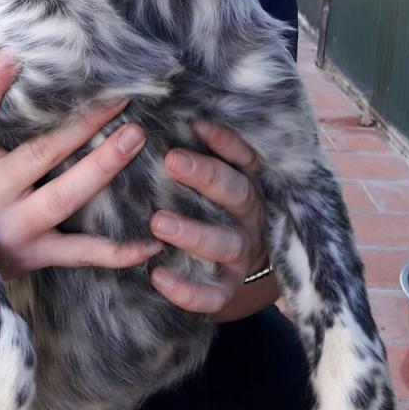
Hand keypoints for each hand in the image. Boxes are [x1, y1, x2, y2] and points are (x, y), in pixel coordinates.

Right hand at [0, 51, 162, 280]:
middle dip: (84, 122)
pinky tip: (150, 243)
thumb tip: (8, 53)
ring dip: (103, 166)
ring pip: (64, 195)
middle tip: (122, 94)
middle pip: (39, 152)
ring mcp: (12, 228)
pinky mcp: (32, 255)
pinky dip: (116, 251)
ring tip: (135, 136)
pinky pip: (79, 253)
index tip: (12, 55)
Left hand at [147, 121, 275, 319]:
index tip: (197, 124)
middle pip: (236, 193)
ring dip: (193, 232)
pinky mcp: (228, 288)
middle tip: (171, 160)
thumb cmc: (213, 208)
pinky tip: (157, 276)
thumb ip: (197, 153)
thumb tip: (163, 115)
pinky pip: (212, 294)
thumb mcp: (215, 179)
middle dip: (206, 176)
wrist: (236, 268)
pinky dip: (186, 290)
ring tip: (158, 222)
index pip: (245, 158)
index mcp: (248, 184)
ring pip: (225, 243)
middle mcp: (250, 217)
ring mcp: (242, 254)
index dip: (226, 141)